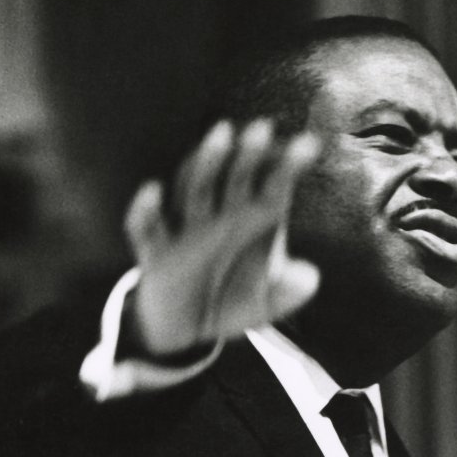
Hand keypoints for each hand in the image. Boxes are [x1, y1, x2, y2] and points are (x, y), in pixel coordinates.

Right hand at [123, 119, 321, 356]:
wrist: (185, 328)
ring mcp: (186, 229)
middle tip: (263, 127)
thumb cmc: (230, 300)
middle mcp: (220, 216)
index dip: (288, 166)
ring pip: (194, 187)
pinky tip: (152, 189)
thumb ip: (287, 292)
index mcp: (251, 220)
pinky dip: (147, 210)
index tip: (308, 145)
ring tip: (222, 134)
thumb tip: (309, 278)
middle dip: (248, 153)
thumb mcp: (265, 304)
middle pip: (234, 176)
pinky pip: (147, 228)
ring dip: (207, 161)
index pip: (272, 185)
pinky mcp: (156, 252)